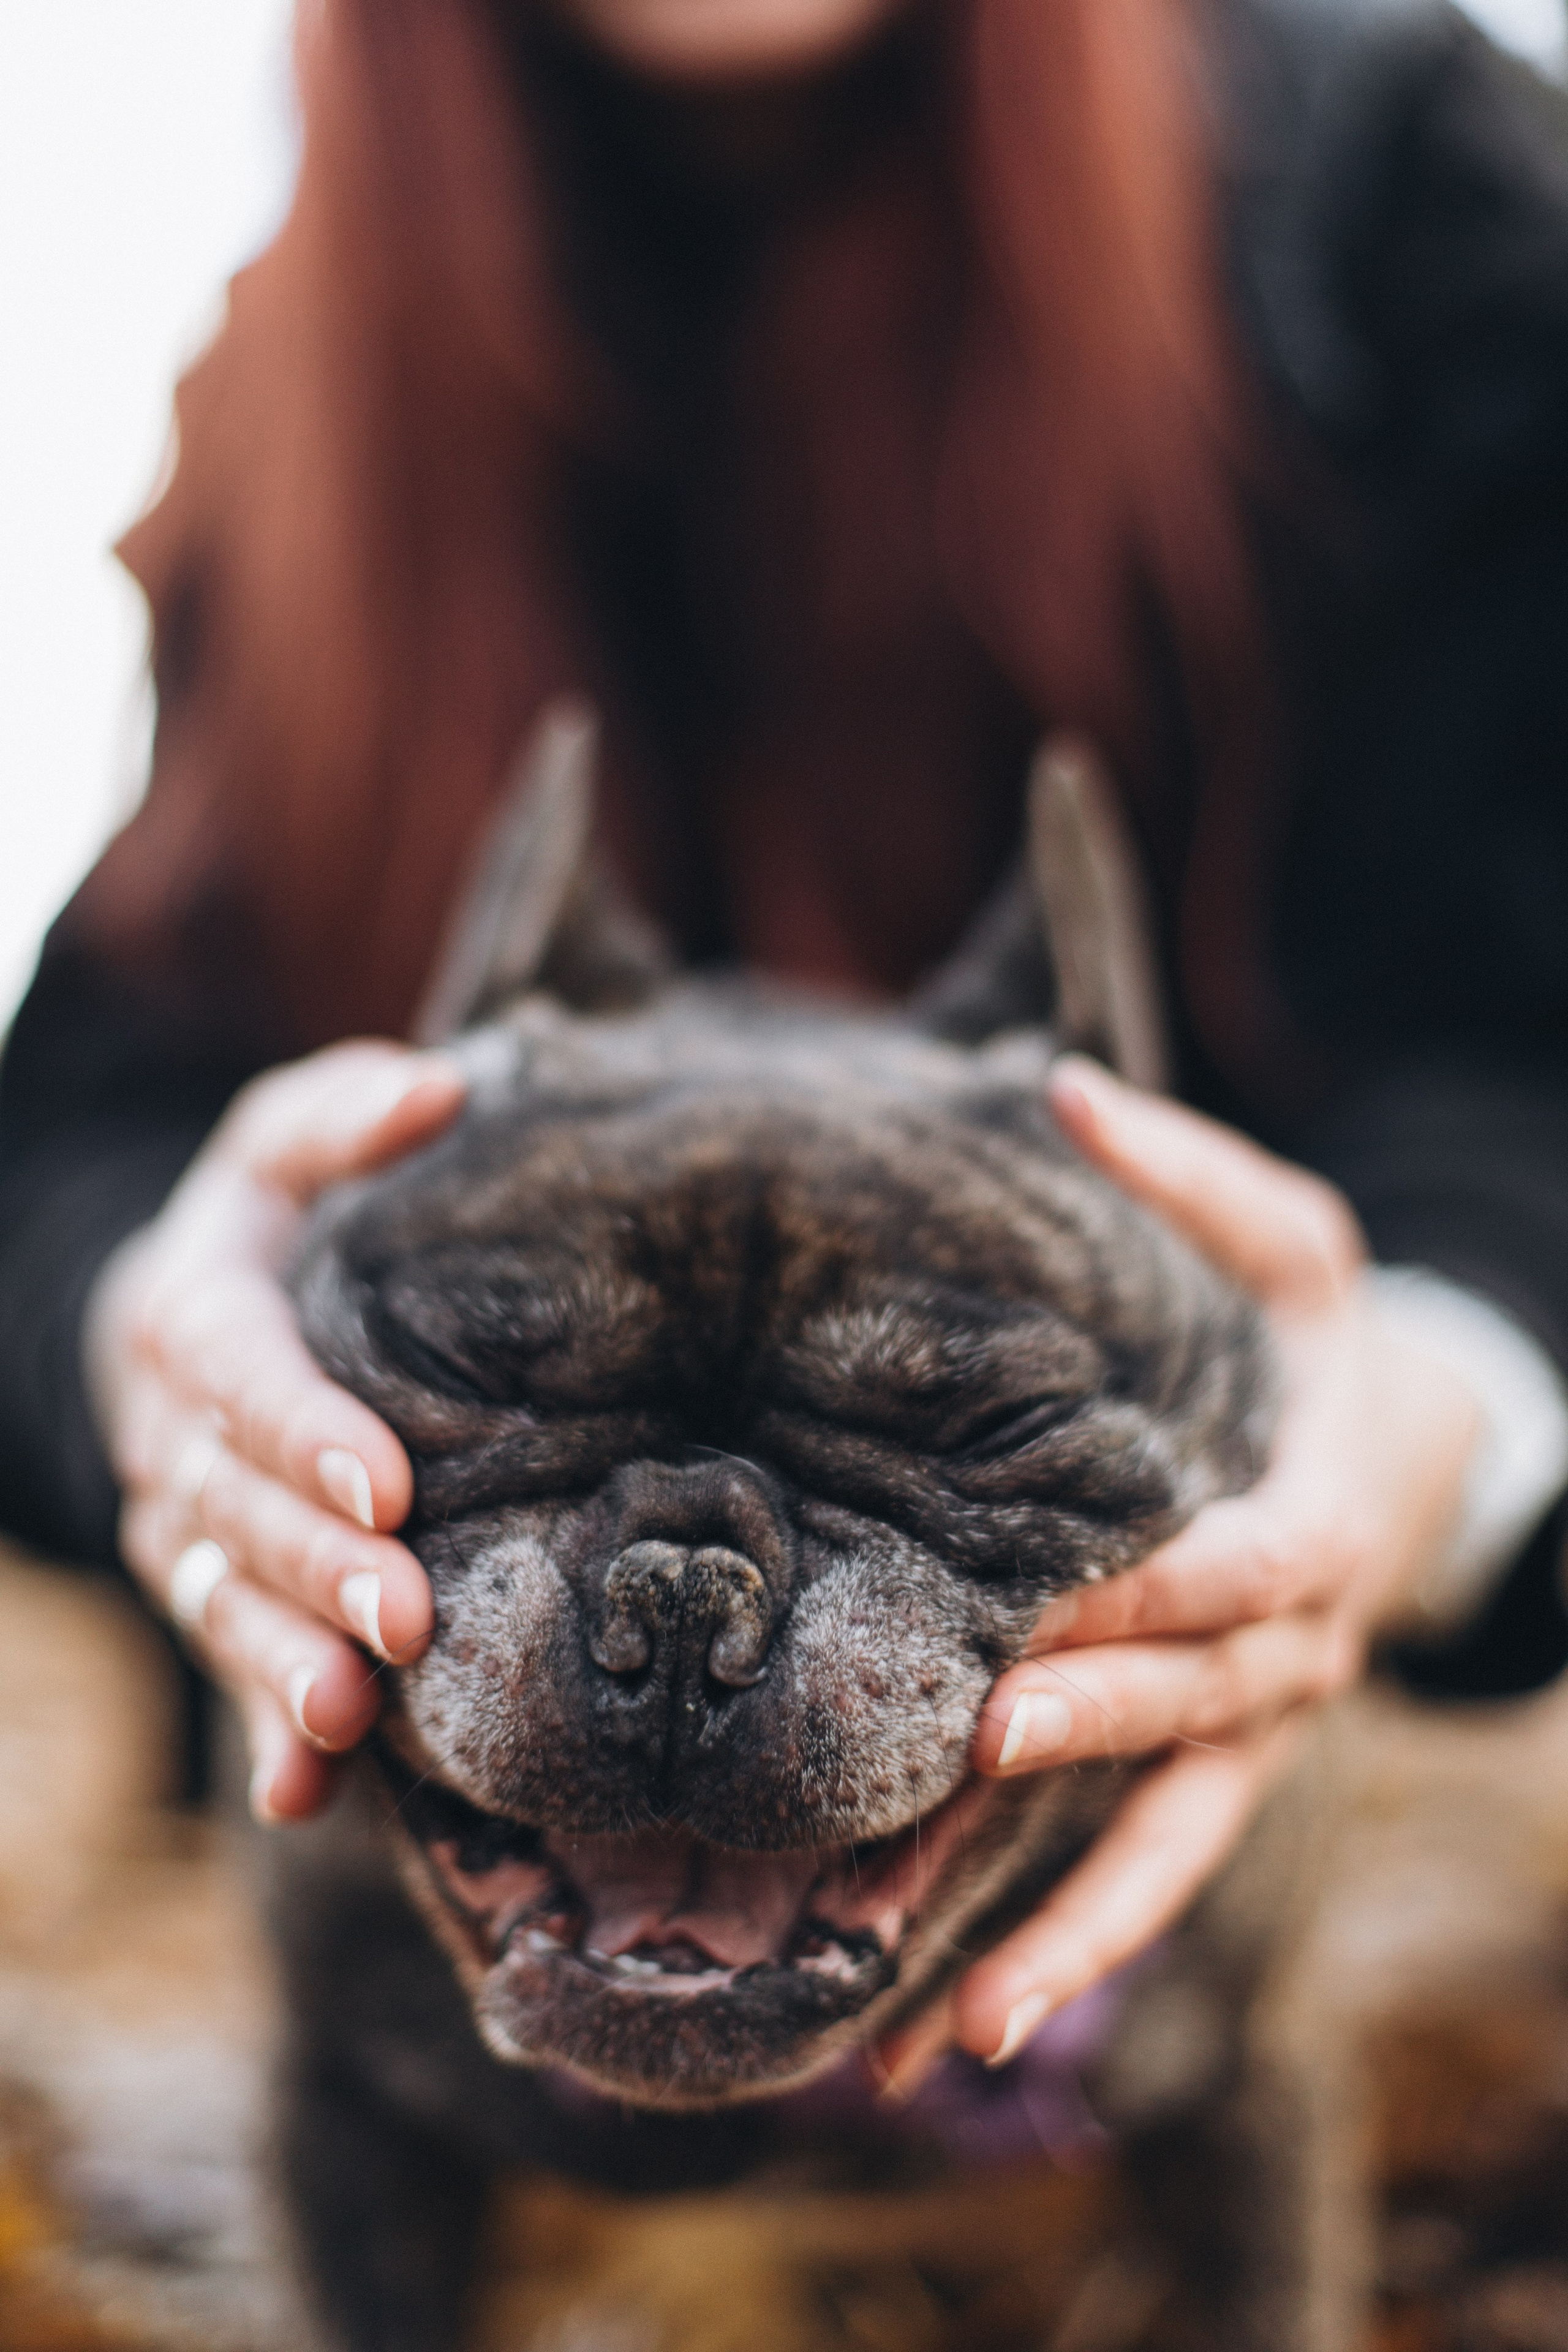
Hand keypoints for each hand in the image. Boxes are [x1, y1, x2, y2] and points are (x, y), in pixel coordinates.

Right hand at [84, 1041, 465, 1822]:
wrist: (190, 1323)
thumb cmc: (278, 1223)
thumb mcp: (291, 1142)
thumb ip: (351, 1112)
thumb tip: (445, 1087)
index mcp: (193, 1312)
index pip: (237, 1373)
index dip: (301, 1427)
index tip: (387, 1480)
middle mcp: (173, 1432)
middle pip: (235, 1508)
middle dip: (316, 1565)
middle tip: (405, 1613)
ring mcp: (183, 1526)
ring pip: (221, 1602)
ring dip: (283, 1663)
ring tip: (354, 1717)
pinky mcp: (212, 1591)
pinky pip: (231, 1664)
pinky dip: (266, 1733)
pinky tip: (308, 1792)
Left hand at [878, 1056, 1477, 2088]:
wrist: (1399, 1451)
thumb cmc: (1313, 1334)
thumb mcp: (1285, 1234)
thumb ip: (1185, 1173)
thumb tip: (1061, 1085)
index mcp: (1310, 1512)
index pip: (1249, 1561)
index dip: (1169, 1582)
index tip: (1060, 1598)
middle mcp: (1288, 1649)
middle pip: (1196, 1701)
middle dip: (1096, 1719)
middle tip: (983, 1740)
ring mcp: (1251, 1732)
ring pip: (1172, 1840)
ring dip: (1074, 1926)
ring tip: (963, 2019)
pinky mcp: (1209, 1774)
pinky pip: (1147, 1876)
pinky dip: (1072, 1954)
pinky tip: (966, 2032)